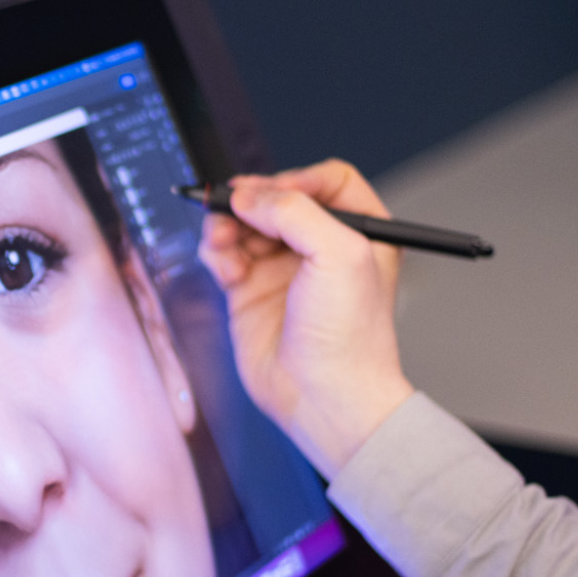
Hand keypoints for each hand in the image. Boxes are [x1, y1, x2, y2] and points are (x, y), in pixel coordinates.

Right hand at [196, 160, 413, 478]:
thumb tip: (249, 196)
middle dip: (252, 201)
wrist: (324, 397)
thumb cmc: (350, 337)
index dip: (299, 179)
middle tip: (233, 205)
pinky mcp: (250, 291)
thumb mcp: (340, 254)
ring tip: (222, 241)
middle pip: (277, 199)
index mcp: (360, 233)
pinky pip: (225, 254)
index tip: (277, 192)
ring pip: (244, 223)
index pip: (327, 181)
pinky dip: (217, 253)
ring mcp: (283, 269)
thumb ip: (295, 211)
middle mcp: (320, 248)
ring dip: (227, 226)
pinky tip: (225, 268)